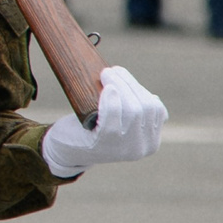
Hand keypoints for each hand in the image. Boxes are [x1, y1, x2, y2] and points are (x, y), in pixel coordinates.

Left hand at [40, 65, 167, 177]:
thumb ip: (138, 114)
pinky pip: (113, 116)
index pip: (156, 110)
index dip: (140, 89)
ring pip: (132, 110)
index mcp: (150, 143)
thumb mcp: (122, 125)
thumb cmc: (93, 131)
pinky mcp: (104, 143)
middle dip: (129, 84)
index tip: (123, 76)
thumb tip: (152, 96)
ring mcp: (124, 147)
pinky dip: (111, 100)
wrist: (65, 150)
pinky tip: (107, 89)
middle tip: (110, 71)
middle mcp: (141, 148)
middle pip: (145, 108)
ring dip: (120, 86)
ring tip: (106, 74)